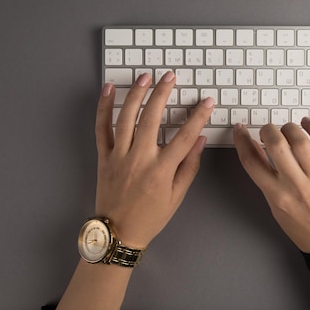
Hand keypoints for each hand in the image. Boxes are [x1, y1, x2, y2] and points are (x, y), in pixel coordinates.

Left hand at [94, 71, 213, 248]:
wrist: (118, 233)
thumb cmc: (150, 217)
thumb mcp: (177, 196)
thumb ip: (189, 166)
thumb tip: (199, 140)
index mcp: (161, 170)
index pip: (184, 136)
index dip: (198, 116)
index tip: (207, 101)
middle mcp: (139, 159)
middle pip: (151, 118)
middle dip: (162, 93)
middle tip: (170, 76)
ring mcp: (119, 156)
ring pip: (126, 118)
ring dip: (136, 94)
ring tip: (145, 77)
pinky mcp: (104, 157)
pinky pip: (101, 128)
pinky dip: (104, 108)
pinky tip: (109, 90)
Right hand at [233, 119, 309, 252]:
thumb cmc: (301, 224)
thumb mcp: (274, 204)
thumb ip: (264, 176)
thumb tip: (252, 147)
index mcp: (276, 195)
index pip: (251, 161)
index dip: (241, 140)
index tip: (240, 129)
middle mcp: (296, 186)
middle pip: (275, 145)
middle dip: (268, 130)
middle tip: (268, 130)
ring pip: (300, 140)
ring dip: (290, 128)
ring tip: (288, 129)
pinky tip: (308, 124)